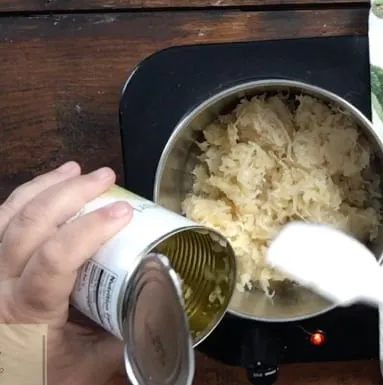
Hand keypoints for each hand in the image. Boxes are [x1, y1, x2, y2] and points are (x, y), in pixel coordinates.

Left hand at [0, 162, 132, 384]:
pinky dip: (24, 197)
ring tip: (77, 170)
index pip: (55, 260)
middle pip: (28, 226)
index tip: (124, 211)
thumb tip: (166, 299)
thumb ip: (128, 334)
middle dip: (70, 193)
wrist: (5, 379)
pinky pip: (0, 221)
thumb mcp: (90, 366)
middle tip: (106, 178)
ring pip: (8, 215)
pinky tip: (46, 187)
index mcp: (26, 313)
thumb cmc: (42, 378)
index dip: (90, 230)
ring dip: (45, 187)